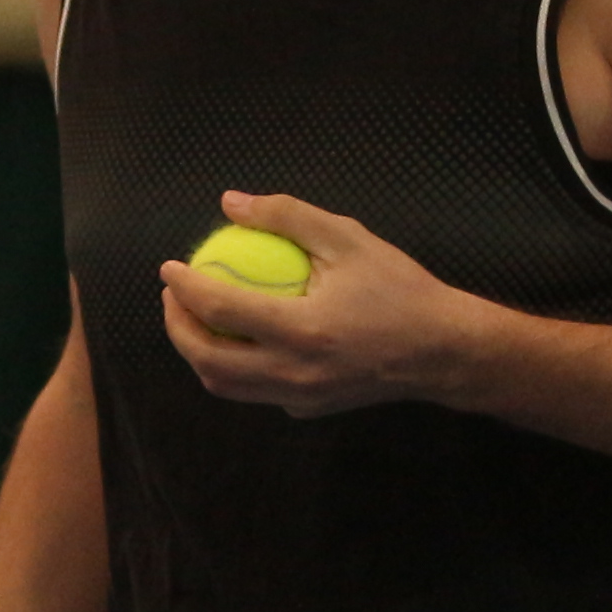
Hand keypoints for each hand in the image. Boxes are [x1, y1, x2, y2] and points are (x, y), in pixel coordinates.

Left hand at [156, 191, 501, 418]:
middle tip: (174, 297)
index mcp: (301, 331)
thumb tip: (230, 202)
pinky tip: (237, 339)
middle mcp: (293, 373)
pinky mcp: (309, 409)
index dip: (184, 287)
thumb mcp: (348, 238)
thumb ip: (287, 215)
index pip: (219, 310)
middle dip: (177, 329)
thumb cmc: (400, 289)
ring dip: (199, 354)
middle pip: (208, 362)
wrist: (443, 350)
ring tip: (195, 319)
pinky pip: (256, 392)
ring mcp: (299, 398)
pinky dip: (235, 368)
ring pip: (226, 386)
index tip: (169, 267)